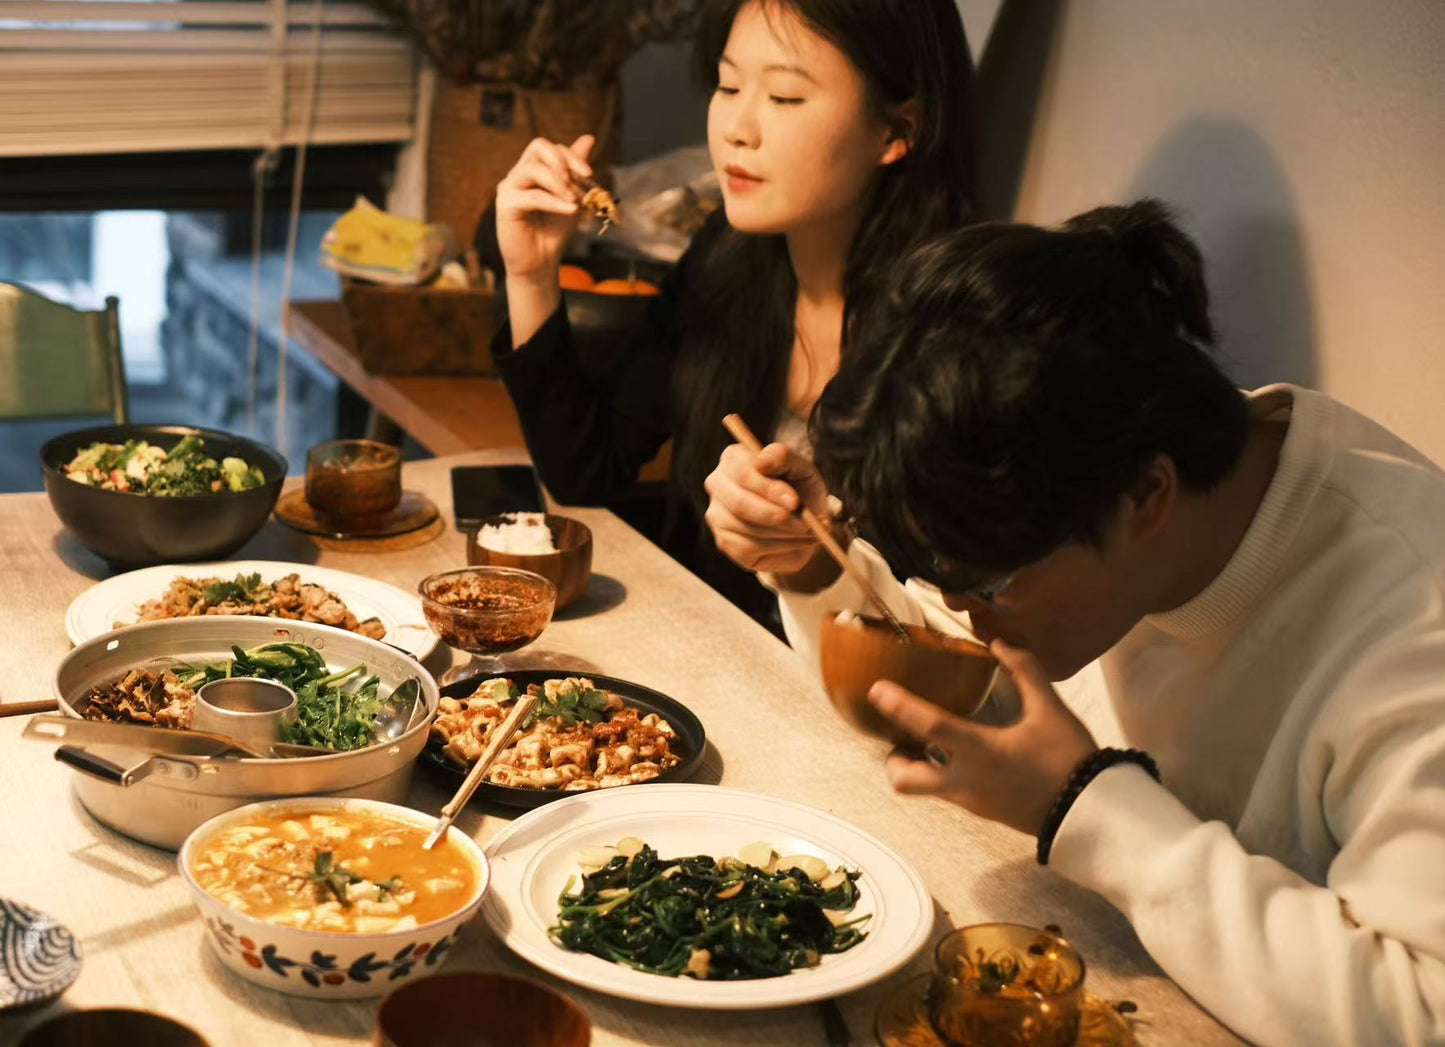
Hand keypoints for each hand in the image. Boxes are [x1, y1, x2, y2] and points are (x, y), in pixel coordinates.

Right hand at [495, 134, 594, 280]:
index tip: (589, 175)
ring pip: (532, 169)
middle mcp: (518, 174)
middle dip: (562, 160)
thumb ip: (575, 170)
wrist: (540, 262)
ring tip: (574, 201)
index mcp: (532, 169)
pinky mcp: (505, 206)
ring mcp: (509, 188)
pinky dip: (554, 202)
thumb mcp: (571, 196)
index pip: (550, 147)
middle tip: (578, 180)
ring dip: (558, 182)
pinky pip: (532, 196)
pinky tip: (571, 210)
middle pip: (537, 146)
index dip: (572, 157)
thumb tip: (589, 137)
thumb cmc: (554, 230)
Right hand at [703, 441, 834, 575]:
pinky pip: (748, 548)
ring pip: (746, 529)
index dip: (770, 490)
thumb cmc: (799, 488)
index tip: (795, 502)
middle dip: (776, 516)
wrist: (805, 521)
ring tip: (810, 532)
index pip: (744, 474)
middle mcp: (717, 485)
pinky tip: (796, 542)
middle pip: (739, 504)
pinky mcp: (724, 542)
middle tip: (805, 524)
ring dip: (784, 534)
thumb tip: (761, 462)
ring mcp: (717, 515)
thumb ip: (783, 456)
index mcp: (733, 459)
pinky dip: (779, 547)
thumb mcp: (800, 467)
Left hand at [866, 640, 1096, 835]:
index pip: (929, 726)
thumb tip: (1000, 642)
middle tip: (902, 735)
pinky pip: (947, 793)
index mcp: (981, 751)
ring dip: (916, 766)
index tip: (877, 689)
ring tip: (928, 740)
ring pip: (923, 789)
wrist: (1092, 814)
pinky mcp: (981, 812)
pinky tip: (959, 755)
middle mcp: (966, 781)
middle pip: (905, 780)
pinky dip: (941, 774)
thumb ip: (1025, 671)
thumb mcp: (1050, 709)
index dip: (899, 706)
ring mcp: (971, 801)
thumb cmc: (1069, 758)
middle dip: (893, 758)